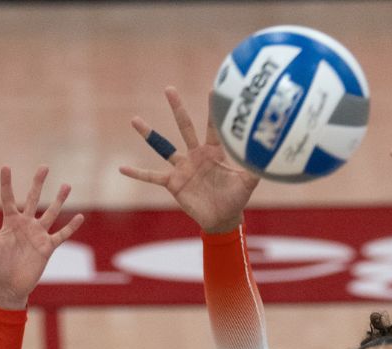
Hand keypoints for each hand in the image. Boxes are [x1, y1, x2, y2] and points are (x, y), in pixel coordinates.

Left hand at [0, 165, 85, 310]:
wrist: (8, 287)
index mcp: (10, 222)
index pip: (8, 198)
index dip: (6, 183)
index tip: (6, 166)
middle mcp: (25, 225)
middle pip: (33, 199)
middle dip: (38, 183)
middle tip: (44, 166)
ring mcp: (37, 235)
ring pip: (51, 213)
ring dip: (59, 200)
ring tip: (67, 185)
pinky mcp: (47, 247)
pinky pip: (61, 235)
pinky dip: (71, 227)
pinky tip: (80, 216)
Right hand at [119, 86, 260, 234]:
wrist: (222, 218)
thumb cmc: (237, 199)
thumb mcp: (247, 183)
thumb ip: (255, 169)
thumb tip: (268, 156)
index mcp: (214, 151)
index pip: (213, 126)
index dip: (213, 109)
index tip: (213, 88)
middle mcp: (196, 154)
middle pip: (185, 126)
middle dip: (177, 108)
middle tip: (169, 88)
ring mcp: (183, 167)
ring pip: (164, 147)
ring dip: (149, 134)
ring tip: (134, 120)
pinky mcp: (173, 183)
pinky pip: (152, 176)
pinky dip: (137, 173)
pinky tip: (122, 168)